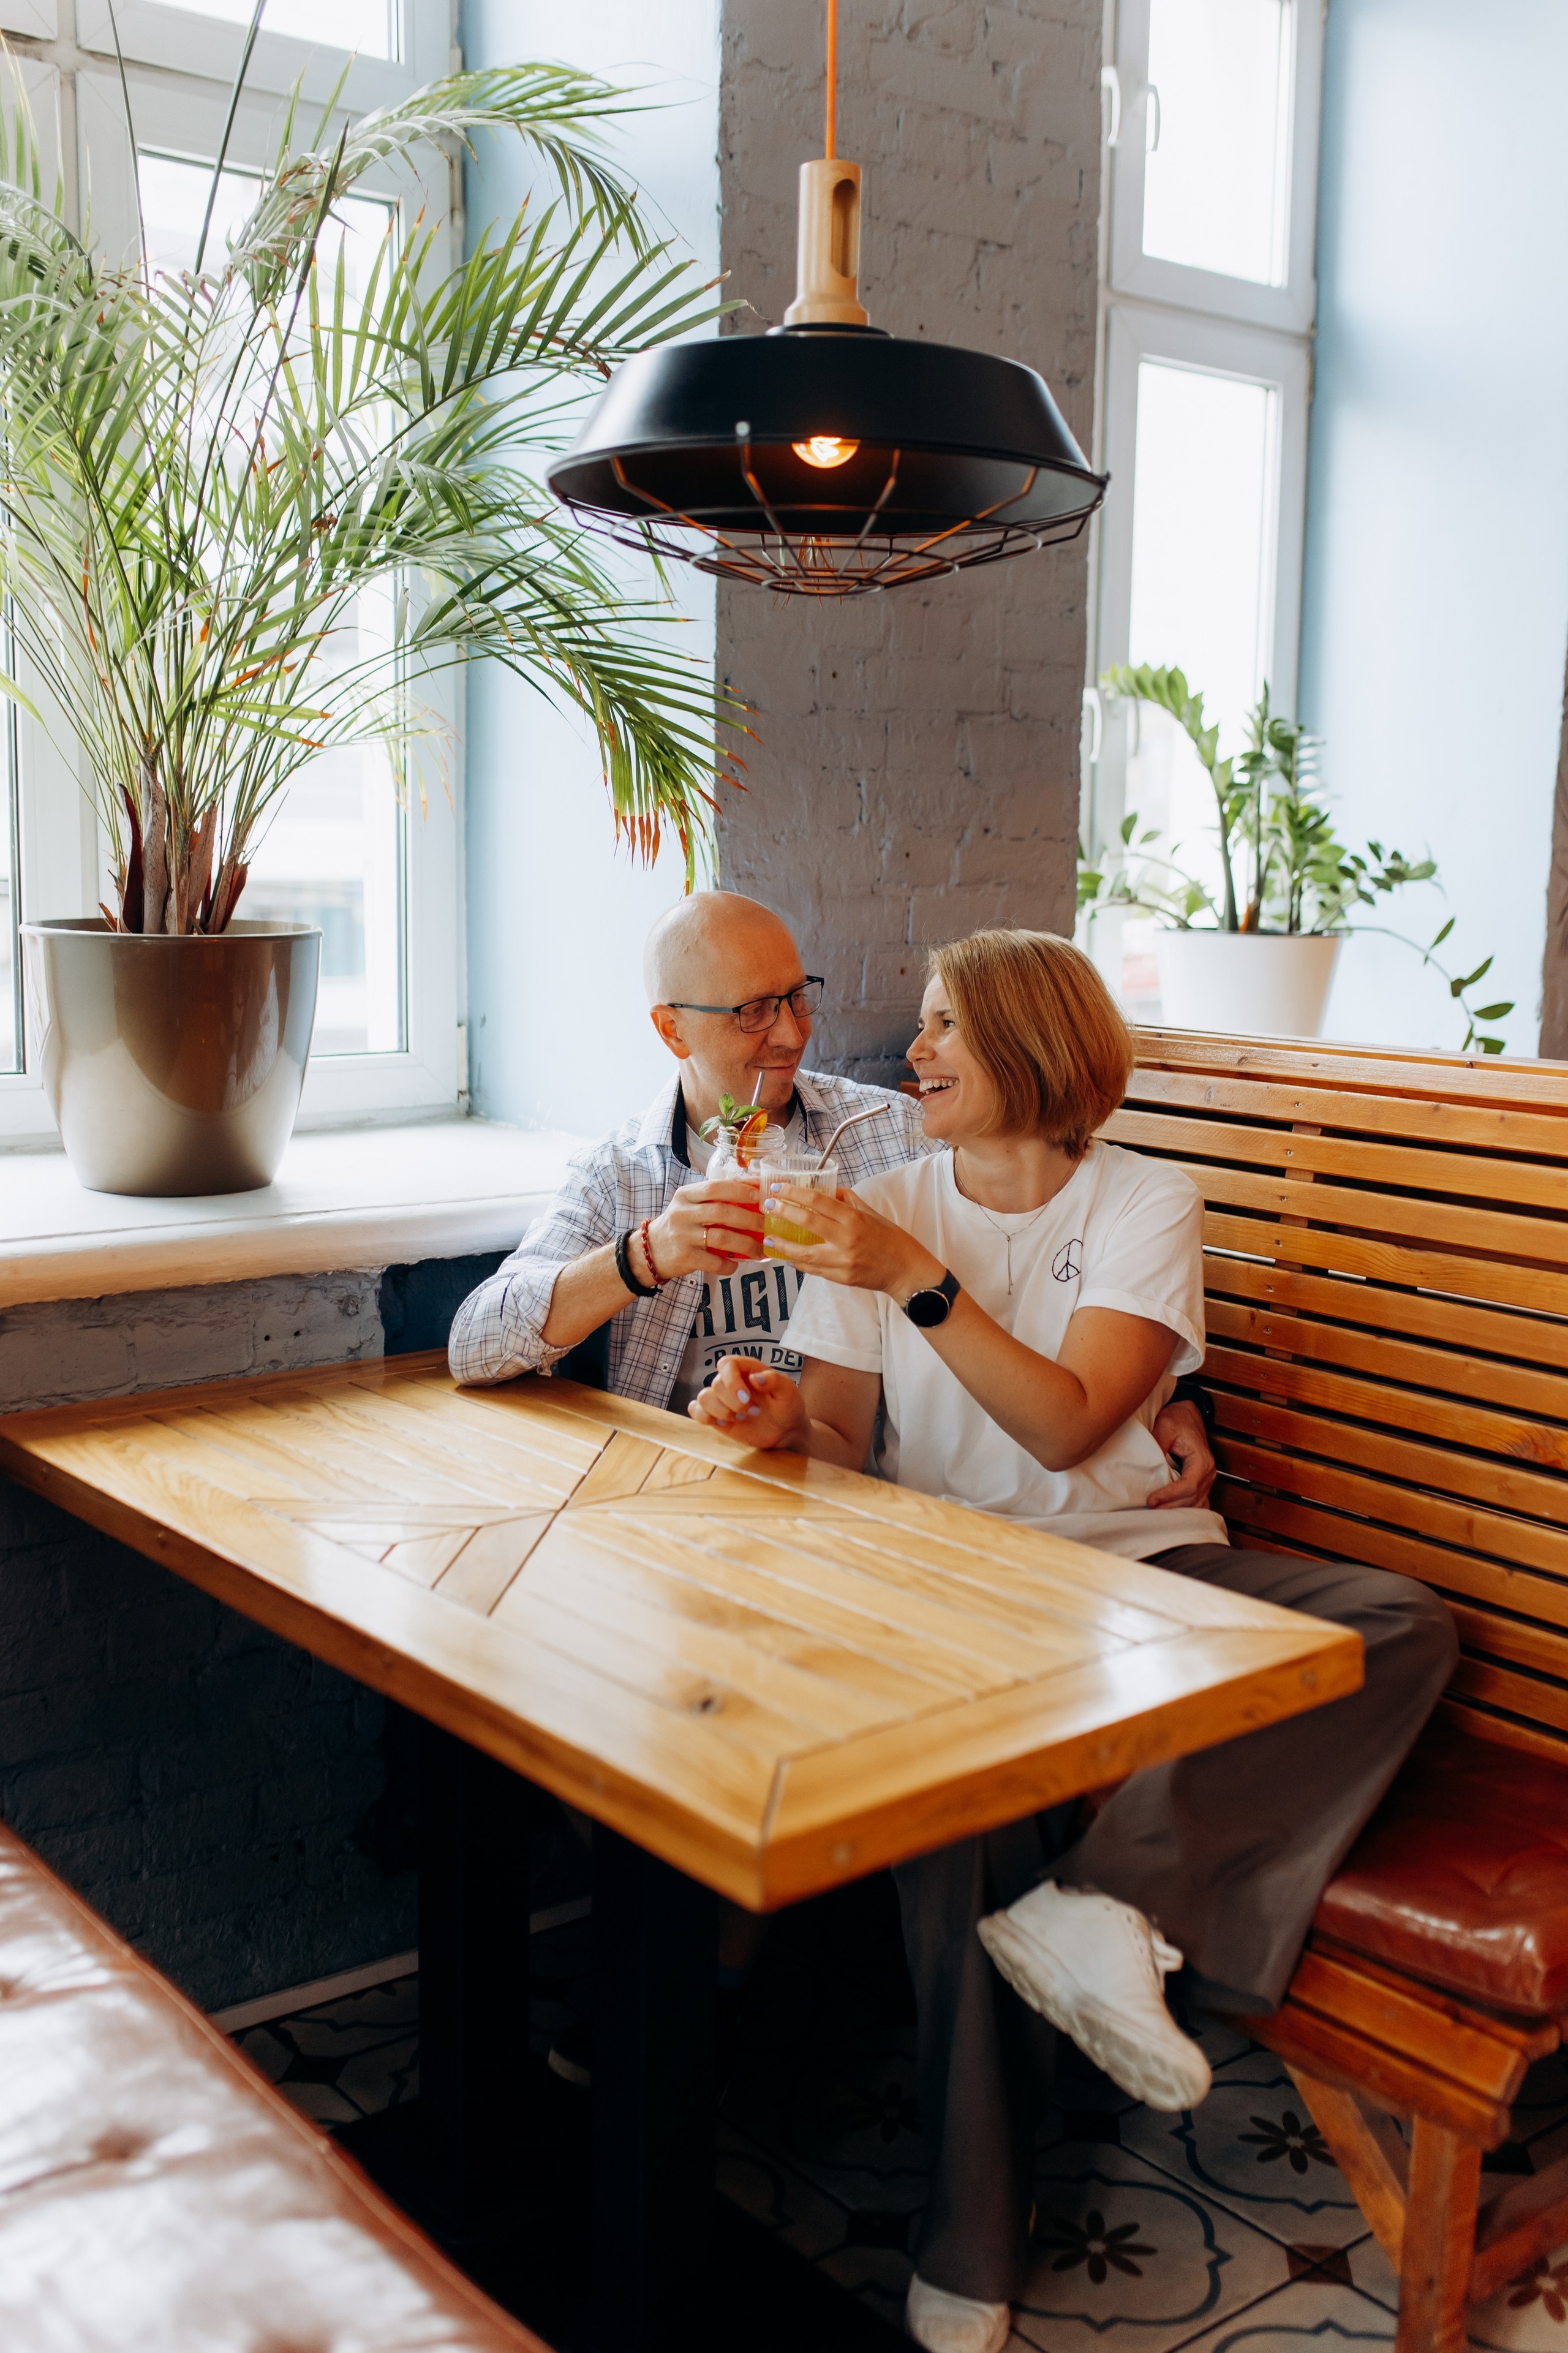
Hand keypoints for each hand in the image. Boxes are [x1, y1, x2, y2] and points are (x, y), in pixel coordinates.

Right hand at [646, 1178, 765, 1278]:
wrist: (650, 1250)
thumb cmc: (680, 1224)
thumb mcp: (690, 1205)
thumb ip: (715, 1198)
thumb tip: (754, 1190)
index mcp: (685, 1195)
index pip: (714, 1187)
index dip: (739, 1189)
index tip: (759, 1194)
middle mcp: (682, 1214)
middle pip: (722, 1212)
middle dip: (749, 1218)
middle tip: (766, 1224)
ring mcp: (683, 1236)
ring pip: (722, 1238)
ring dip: (746, 1244)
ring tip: (760, 1249)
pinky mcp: (685, 1258)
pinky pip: (714, 1262)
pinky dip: (730, 1264)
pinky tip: (736, 1264)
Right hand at [687, 1357, 808, 1449]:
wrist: (785, 1431)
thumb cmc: (787, 1406)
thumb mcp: (788, 1391)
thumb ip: (774, 1380)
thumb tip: (755, 1378)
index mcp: (747, 1370)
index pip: (726, 1363)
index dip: (731, 1380)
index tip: (746, 1397)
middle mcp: (731, 1382)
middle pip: (716, 1384)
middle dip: (733, 1402)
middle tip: (753, 1411)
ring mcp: (722, 1399)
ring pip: (704, 1397)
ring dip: (721, 1411)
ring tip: (741, 1419)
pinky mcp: (715, 1416)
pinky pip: (695, 1410)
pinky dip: (703, 1417)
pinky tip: (723, 1423)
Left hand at [760, 1180, 943, 1298]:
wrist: (906, 1271)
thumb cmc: (893, 1240)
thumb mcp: (873, 1214)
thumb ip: (850, 1201)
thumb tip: (830, 1191)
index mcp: (854, 1220)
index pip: (818, 1201)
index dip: (795, 1193)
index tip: (780, 1188)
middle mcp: (846, 1240)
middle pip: (806, 1223)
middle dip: (783, 1212)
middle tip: (769, 1206)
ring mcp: (842, 1262)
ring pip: (803, 1254)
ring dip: (783, 1246)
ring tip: (770, 1238)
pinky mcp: (841, 1278)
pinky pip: (813, 1270)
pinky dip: (799, 1262)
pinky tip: (789, 1257)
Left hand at [1148, 1397, 1216, 1507]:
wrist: (1187, 1415)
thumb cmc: (1177, 1419)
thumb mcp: (1165, 1426)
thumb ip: (1158, 1444)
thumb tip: (1148, 1465)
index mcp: (1202, 1460)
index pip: (1188, 1486)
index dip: (1169, 1496)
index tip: (1151, 1500)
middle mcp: (1208, 1473)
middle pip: (1191, 1499)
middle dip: (1170, 1506)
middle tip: (1148, 1509)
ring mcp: (1207, 1480)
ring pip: (1195, 1504)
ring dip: (1176, 1511)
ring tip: (1155, 1513)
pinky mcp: (1201, 1483)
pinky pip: (1197, 1503)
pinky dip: (1185, 1510)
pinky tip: (1169, 1512)